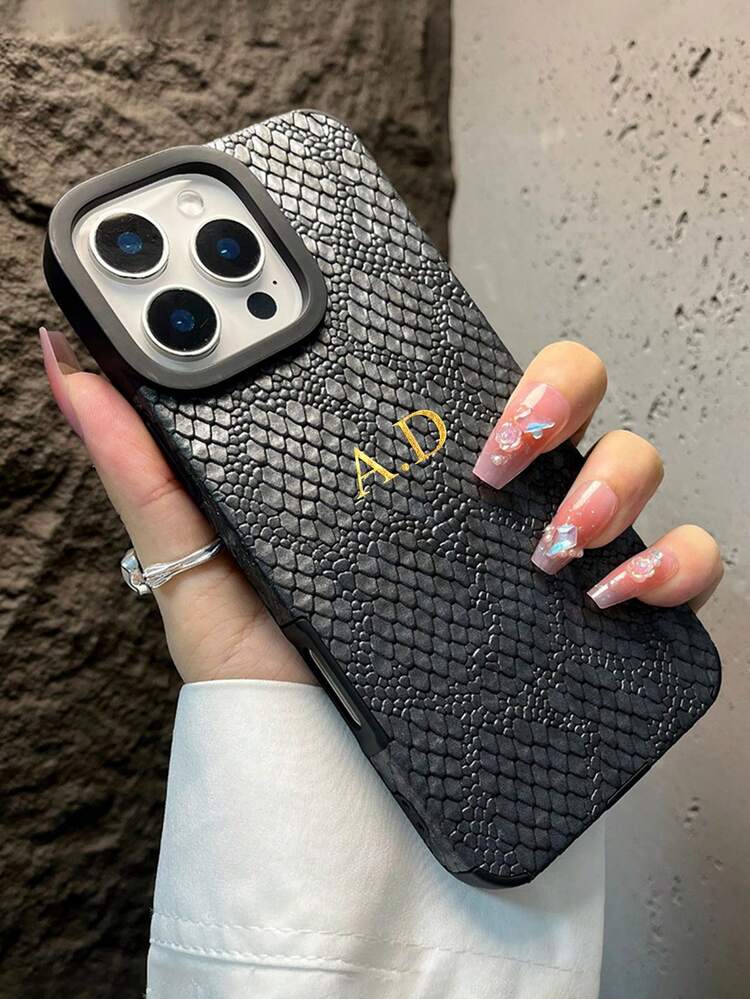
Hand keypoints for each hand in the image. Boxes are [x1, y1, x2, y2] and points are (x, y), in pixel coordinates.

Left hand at [41, 332, 721, 683]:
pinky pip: (682, 568)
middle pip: (563, 394)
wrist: (340, 824)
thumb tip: (74, 365)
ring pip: (633, 461)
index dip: (466, 347)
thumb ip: (148, 474)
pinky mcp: (599, 632)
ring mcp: (547, 565)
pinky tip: (613, 590)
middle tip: (491, 455)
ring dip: (611, 478)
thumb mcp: (204, 579)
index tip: (457, 387)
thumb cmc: (276, 703)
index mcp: (408, 482)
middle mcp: (487, 513)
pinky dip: (674, 563)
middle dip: (552, 394)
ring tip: (550, 539)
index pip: (458, 377)